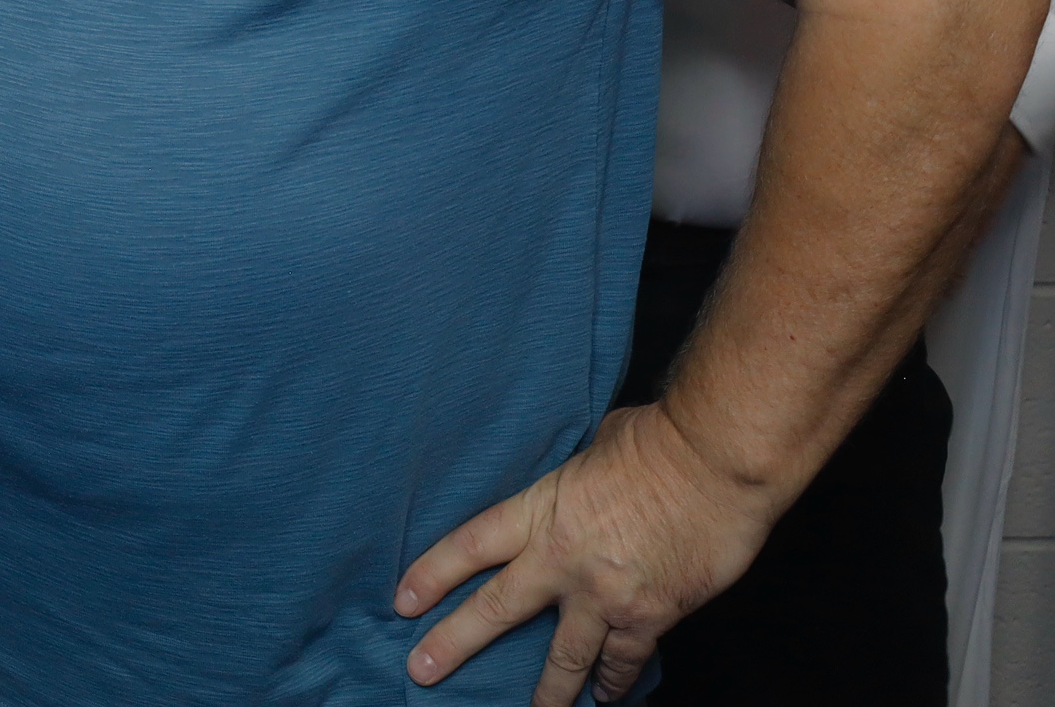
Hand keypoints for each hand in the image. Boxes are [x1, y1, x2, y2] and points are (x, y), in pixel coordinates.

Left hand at [395, 402, 772, 705]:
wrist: (717, 463)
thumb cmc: (658, 440)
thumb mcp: (590, 448)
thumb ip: (571, 478)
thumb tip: (576, 479)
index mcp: (539, 511)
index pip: (468, 547)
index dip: (431, 576)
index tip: (403, 602)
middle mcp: (561, 560)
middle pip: (494, 609)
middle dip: (452, 645)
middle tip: (421, 672)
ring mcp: (604, 595)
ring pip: (563, 656)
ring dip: (546, 691)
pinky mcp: (651, 616)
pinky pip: (623, 659)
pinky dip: (614, 681)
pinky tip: (606, 697)